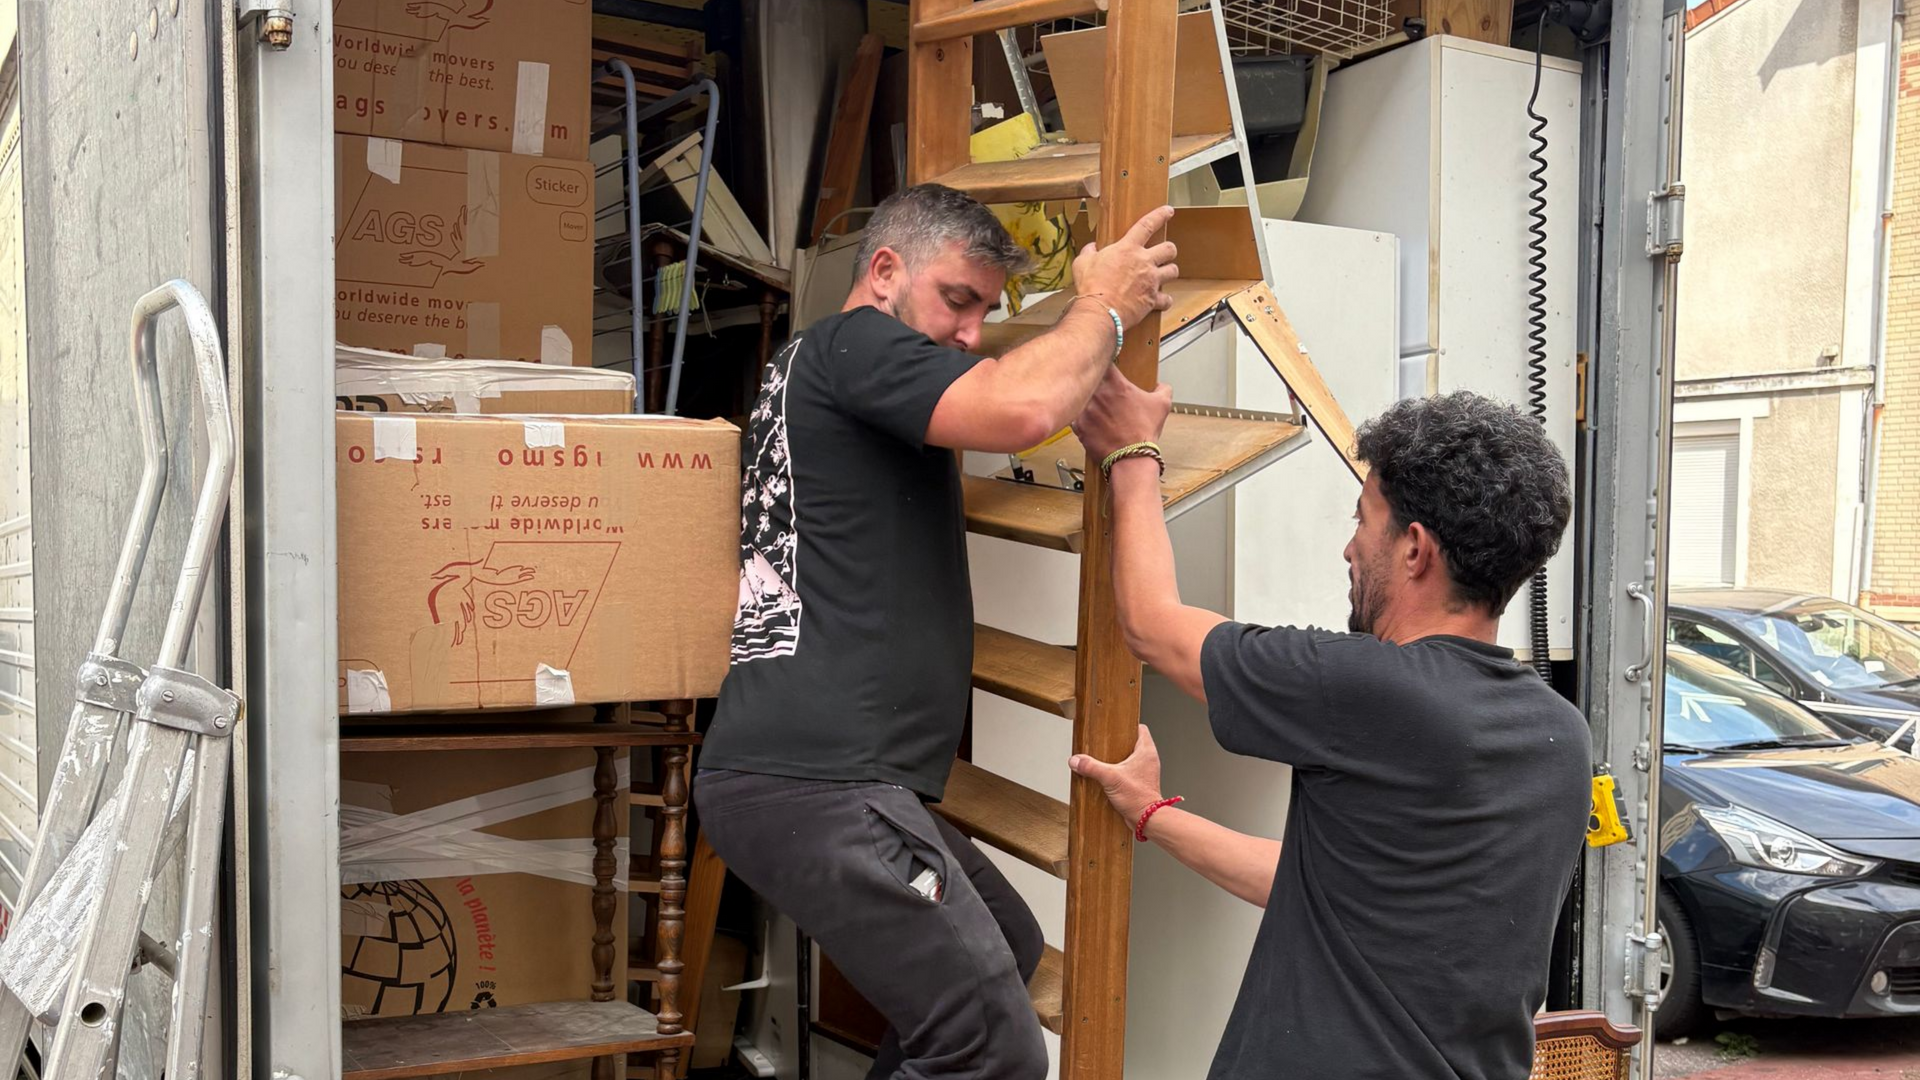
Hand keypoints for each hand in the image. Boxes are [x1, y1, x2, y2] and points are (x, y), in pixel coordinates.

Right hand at [1069, 724, 1164, 833]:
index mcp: (1146, 751)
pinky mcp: (1141, 783)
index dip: (1127, 725)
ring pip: (1131, 758)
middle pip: (1133, 742)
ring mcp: (1145, 772)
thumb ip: (1091, 767)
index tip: (1114, 726)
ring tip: (1104, 760)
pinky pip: (1130, 771)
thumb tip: (1077, 760)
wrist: (1146, 819)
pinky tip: (1108, 776)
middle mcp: (1148, 760)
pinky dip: (1119, 772)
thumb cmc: (1139, 798)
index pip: (1140, 728)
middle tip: (1105, 744)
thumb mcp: (1110, 778)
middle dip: (1118, 743)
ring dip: (1118, 759)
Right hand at [1070, 206, 1179, 328]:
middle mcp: (1144, 262)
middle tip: (1164, 253)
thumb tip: (1092, 248)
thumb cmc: (1091, 286)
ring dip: (1169, 272)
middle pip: (1169, 249)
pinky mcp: (1153, 300)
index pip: (1148, 225)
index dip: (1160, 215)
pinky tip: (1161, 301)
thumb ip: (1089, 252)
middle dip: (1169, 250)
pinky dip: (1165, 300)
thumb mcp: (1082, 263)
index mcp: (1127, 249)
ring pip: (1173, 271)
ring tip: (1163, 275)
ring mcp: (1151, 281)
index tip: (1168, 211)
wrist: (1099, 311)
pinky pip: (1167, 299)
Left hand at [1072, 366, 1171, 459]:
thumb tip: (1162, 386)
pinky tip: (1091, 423)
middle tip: (1099, 388)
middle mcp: (1097, 393)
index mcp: (1116, 383)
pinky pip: (1074, 416)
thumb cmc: (1143, 433)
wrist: (1131, 458)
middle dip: (1092, 381)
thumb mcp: (1162, 405)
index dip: (1103, 362)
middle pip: (1087, 378)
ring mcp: (1085, 409)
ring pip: (1079, 397)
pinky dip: (1081, 418)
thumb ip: (1163, 389)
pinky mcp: (1077, 425)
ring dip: (1085, 400)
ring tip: (1095, 408)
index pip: (1103, 361)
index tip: (1105, 365)